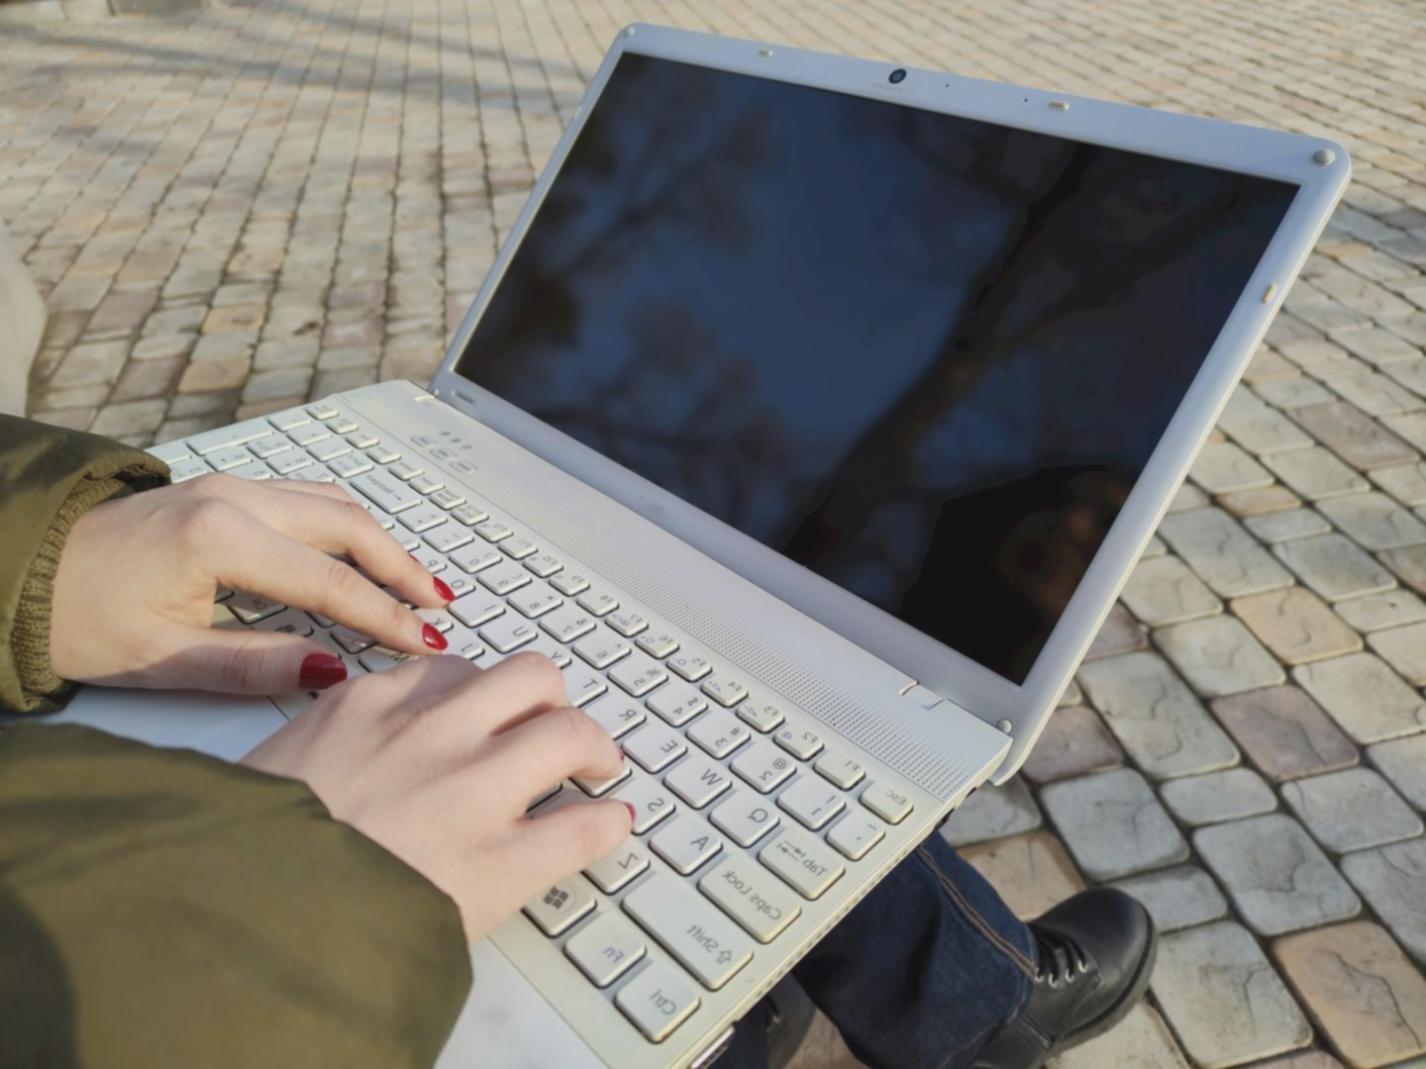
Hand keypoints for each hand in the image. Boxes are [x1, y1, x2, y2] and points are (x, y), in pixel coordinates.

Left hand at [51, 473, 452, 693]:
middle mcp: (232, 498)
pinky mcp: (220, 491)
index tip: (425, 645)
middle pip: (347, 524)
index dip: (384, 617)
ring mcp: (227, 486)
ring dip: (379, 542)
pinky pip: (305, 498)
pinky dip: (346, 526)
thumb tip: (332, 671)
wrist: (20, 571)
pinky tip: (361, 554)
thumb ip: (258, 665)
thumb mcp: (166, 659)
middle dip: (401, 568)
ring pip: (331, 503)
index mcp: (220, 538)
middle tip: (440, 608)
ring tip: (414, 583)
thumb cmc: (76, 617)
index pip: (329, 581)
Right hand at [242, 653, 633, 940]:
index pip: (453, 671)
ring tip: (598, 766)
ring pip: (567, 732)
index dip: (484, 695)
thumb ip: (332, 743)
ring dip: (592, 746)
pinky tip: (612, 824)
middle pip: (528, 679)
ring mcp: (470, 792)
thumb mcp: (278, 764)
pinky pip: (580, 826)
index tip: (495, 716)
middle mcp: (430, 732)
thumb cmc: (246, 851)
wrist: (239, 914)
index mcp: (370, 705)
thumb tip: (356, 754)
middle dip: (551, 701)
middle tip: (558, 729)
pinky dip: (606, 823)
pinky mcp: (498, 863)